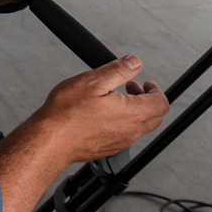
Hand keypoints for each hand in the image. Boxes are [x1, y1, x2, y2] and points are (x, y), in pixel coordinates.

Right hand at [27, 56, 168, 163]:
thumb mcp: (92, 81)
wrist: (51, 138)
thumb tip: (135, 62)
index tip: (146, 83)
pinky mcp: (109, 148)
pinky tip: (103, 114)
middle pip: (155, 117)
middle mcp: (130, 131)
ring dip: (135, 111)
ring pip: (140, 127)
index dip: (156, 90)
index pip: (161, 103)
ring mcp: (120, 142)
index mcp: (132, 113)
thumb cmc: (67, 112)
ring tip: (114, 99)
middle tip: (131, 88)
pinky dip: (123, 123)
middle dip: (147, 100)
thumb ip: (118, 70)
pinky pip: (125, 135)